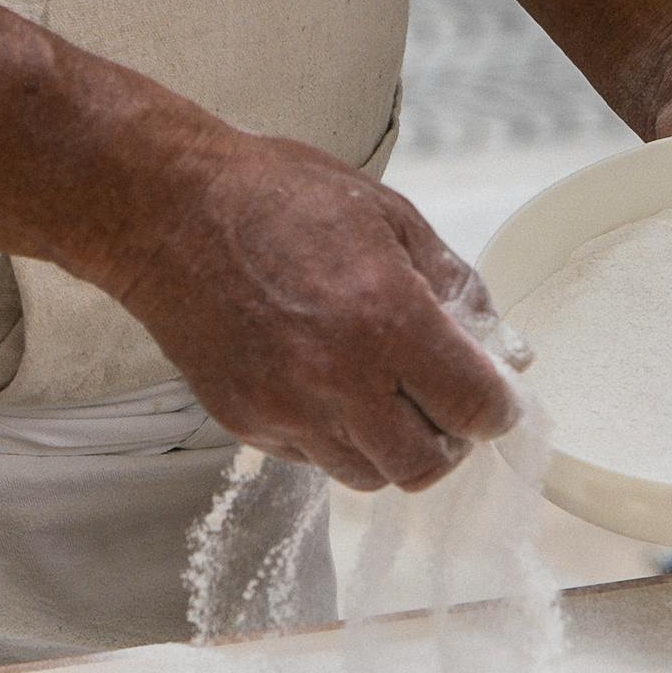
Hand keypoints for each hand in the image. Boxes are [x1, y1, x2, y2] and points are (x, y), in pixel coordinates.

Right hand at [104, 124, 521, 492]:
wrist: (169, 211)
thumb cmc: (276, 198)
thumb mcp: (390, 216)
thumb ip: (455, 285)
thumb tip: (502, 344)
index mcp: (387, 318)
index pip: (473, 407)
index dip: (497, 410)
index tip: (495, 400)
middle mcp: (339, 378)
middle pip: (424, 465)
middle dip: (448, 441)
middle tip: (443, 406)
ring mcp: (287, 409)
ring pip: (368, 474)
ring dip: (390, 446)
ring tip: (383, 396)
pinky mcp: (246, 422)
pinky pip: (312, 459)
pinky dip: (335, 437)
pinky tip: (327, 386)